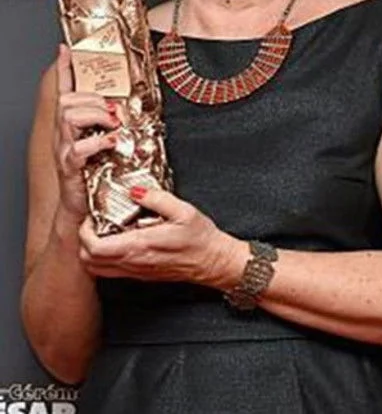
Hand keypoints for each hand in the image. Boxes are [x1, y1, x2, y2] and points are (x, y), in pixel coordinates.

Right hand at [54, 43, 120, 219]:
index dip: (63, 68)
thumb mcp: (103, 140)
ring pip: (69, 116)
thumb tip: (124, 106)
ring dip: (96, 115)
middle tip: (113, 113)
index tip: (65, 49)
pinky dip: (97, 142)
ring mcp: (64, 149)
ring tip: (113, 126)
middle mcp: (64, 133)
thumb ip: (109, 123)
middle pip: (68, 100)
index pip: (64, 89)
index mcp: (72, 124)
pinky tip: (111, 142)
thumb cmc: (96, 171)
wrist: (83, 206)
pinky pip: (77, 148)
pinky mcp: (70, 166)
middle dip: (94, 100)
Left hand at [78, 188, 245, 287]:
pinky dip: (104, 258)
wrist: (214, 263)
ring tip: (102, 231)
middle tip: (92, 222)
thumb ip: (157, 199)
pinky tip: (117, 240)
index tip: (89, 217)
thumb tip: (135, 190)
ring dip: (92, 251)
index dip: (84, 233)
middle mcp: (134, 262)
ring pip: (97, 269)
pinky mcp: (140, 275)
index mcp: (141, 245)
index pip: (96, 248)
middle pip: (89, 261)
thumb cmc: (201, 239)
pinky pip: (111, 271)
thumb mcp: (184, 210)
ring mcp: (136, 271)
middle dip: (83, 241)